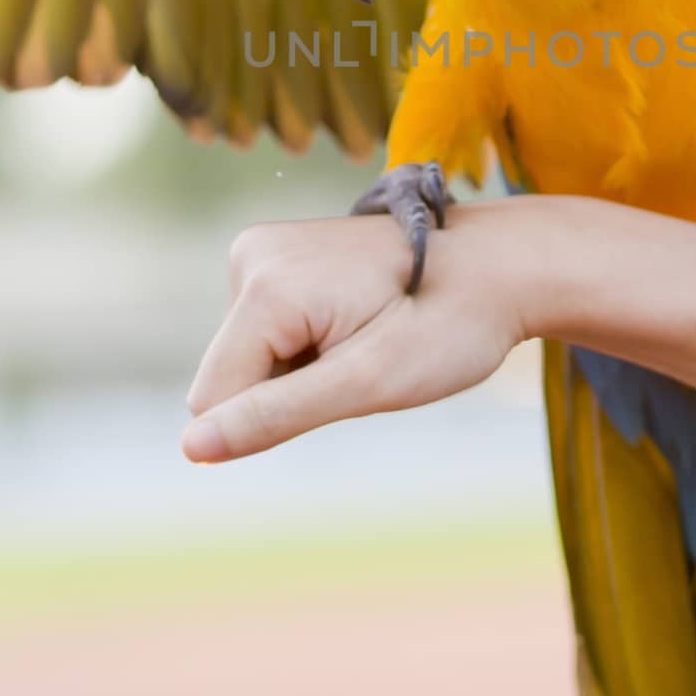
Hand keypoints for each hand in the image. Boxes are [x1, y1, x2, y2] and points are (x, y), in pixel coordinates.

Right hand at [182, 211, 526, 462]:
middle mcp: (251, 253)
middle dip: (292, 388)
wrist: (503, 264)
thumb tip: (192, 448)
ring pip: (250, 356)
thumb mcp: (367, 383)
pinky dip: (310, 343)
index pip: (215, 398)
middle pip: (230, 374)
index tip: (352, 380)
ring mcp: (265, 248)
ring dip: (304, 368)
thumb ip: (274, 415)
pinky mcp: (282, 253)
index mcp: (265, 284)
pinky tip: (360, 322)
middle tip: (367, 359)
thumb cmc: (449, 324)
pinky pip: (268, 330)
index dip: (280, 416)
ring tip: (370, 336)